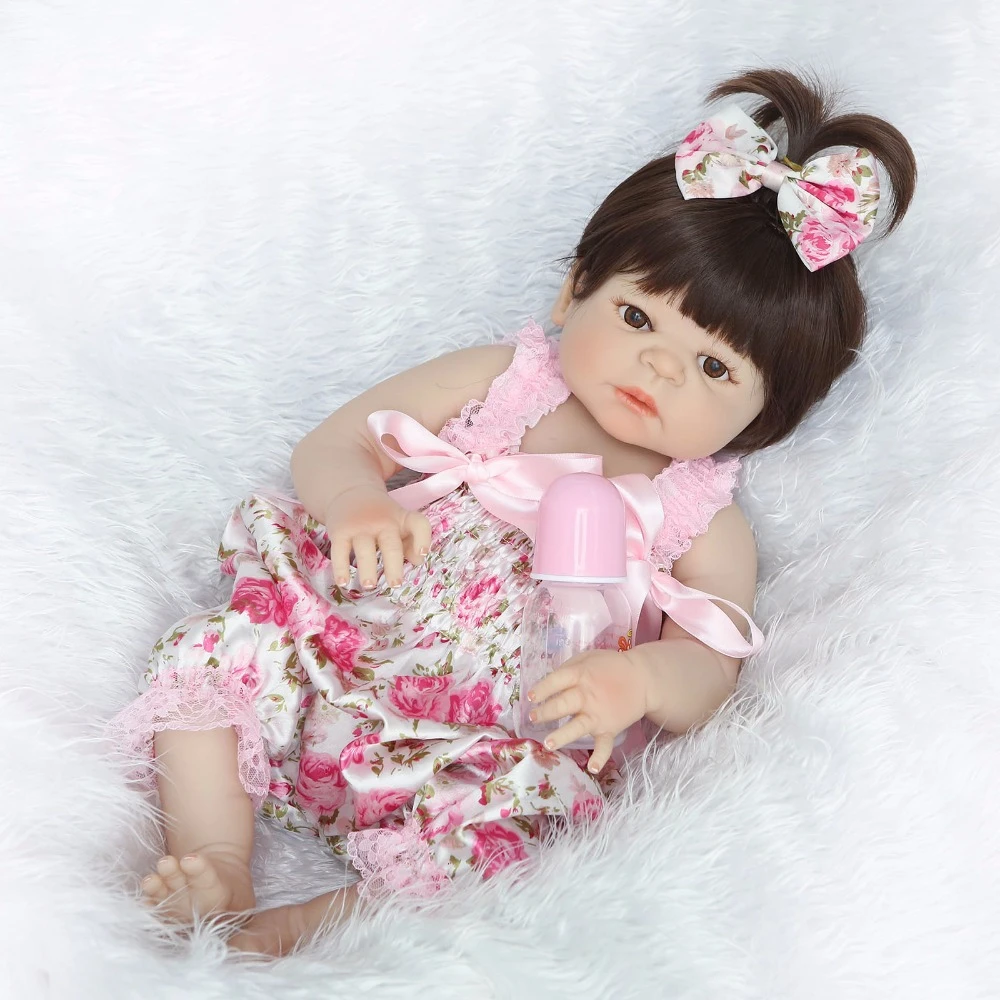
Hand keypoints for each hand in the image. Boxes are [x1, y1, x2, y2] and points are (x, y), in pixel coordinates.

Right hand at [324, 486, 431, 589]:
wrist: (351, 493)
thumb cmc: (382, 517)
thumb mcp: (400, 523)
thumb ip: (412, 542)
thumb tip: (418, 561)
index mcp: (402, 520)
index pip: (418, 524)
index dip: (423, 539)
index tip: (422, 554)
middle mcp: (383, 522)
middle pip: (390, 544)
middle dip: (393, 564)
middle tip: (396, 584)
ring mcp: (360, 527)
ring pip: (365, 549)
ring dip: (367, 568)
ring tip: (369, 585)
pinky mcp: (340, 532)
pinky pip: (340, 551)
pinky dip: (340, 568)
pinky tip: (343, 582)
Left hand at [527, 648, 651, 773]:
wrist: (643, 679)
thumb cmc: (610, 666)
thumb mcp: (588, 658)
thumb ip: (568, 669)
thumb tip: (548, 684)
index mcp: (581, 675)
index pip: (557, 681)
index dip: (542, 689)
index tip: (530, 697)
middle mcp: (587, 696)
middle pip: (563, 704)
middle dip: (546, 712)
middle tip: (533, 718)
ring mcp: (598, 715)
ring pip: (577, 727)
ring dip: (562, 735)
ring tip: (548, 744)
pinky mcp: (609, 729)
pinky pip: (604, 745)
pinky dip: (600, 757)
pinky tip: (593, 768)